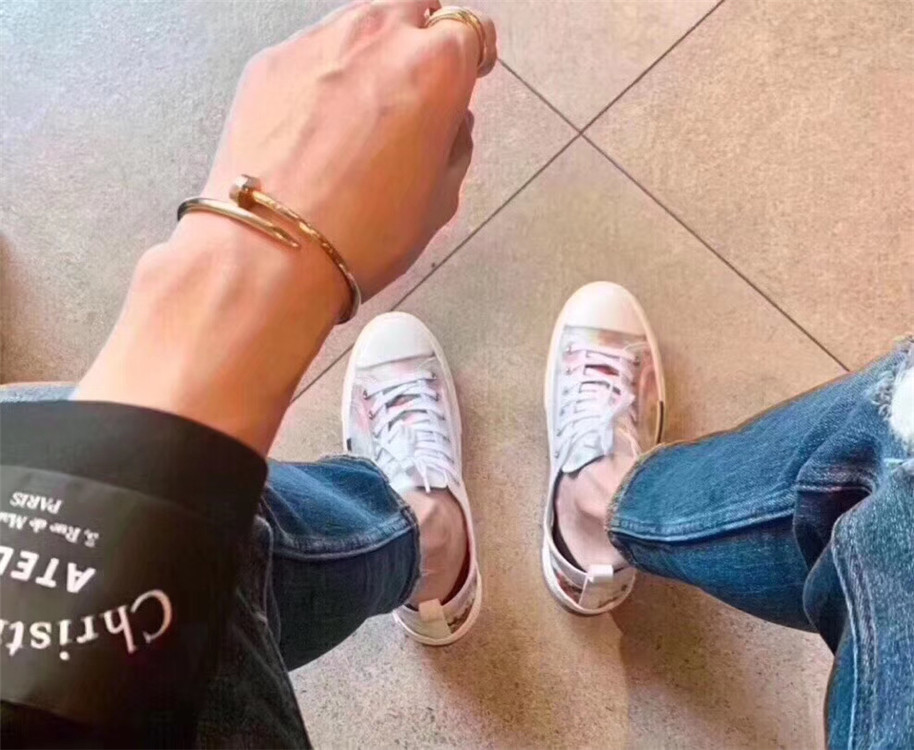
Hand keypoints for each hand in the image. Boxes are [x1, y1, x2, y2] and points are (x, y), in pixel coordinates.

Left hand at [76, 2, 495, 452]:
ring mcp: (317, 42)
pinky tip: (315, 122)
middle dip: (422, 37)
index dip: (474, 53)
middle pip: (412, 9)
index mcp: (436, 67)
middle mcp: (378, 36)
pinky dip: (323, 73)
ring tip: (363, 104)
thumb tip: (449, 123)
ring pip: (359, 23)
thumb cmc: (365, 233)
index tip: (472, 71)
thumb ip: (454, 144)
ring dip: (372, 51)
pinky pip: (311, 52)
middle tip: (418, 82)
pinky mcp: (270, 61)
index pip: (470, 29)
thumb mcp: (440, 200)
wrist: (272, 250)